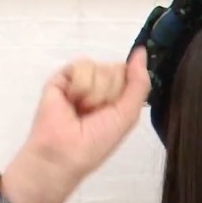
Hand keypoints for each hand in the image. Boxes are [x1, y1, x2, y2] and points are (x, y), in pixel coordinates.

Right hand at [1, 47, 150, 202]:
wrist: (64, 150)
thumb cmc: (98, 140)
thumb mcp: (129, 113)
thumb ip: (139, 83)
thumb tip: (141, 51)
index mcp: (116, 97)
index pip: (129, 74)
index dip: (127, 87)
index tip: (117, 106)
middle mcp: (99, 86)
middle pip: (115, 69)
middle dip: (109, 92)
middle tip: (95, 113)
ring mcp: (79, 81)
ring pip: (99, 67)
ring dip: (95, 93)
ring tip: (82, 109)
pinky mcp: (60, 77)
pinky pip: (81, 66)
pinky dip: (80, 87)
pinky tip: (71, 101)